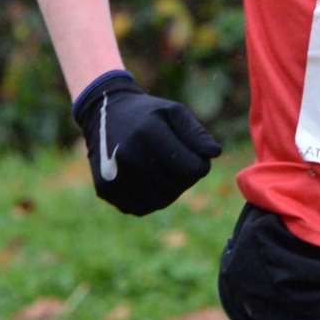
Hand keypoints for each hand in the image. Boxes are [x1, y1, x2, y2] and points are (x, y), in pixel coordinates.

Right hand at [72, 71, 221, 215]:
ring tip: (164, 168)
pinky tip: (149, 178)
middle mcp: (128, 156)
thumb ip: (196, 133)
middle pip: (177, 186)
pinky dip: (152, 197)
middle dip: (186, 176)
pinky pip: (142, 207)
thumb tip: (215, 153)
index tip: (195, 154)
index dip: (200, 164)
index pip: (192, 169)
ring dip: (170, 188)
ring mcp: (115, 175)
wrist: (103, 114)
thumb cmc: (147, 113)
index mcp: (148, 133)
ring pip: (161, 200)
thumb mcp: (174, 112)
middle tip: (179, 160)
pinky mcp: (106, 190)